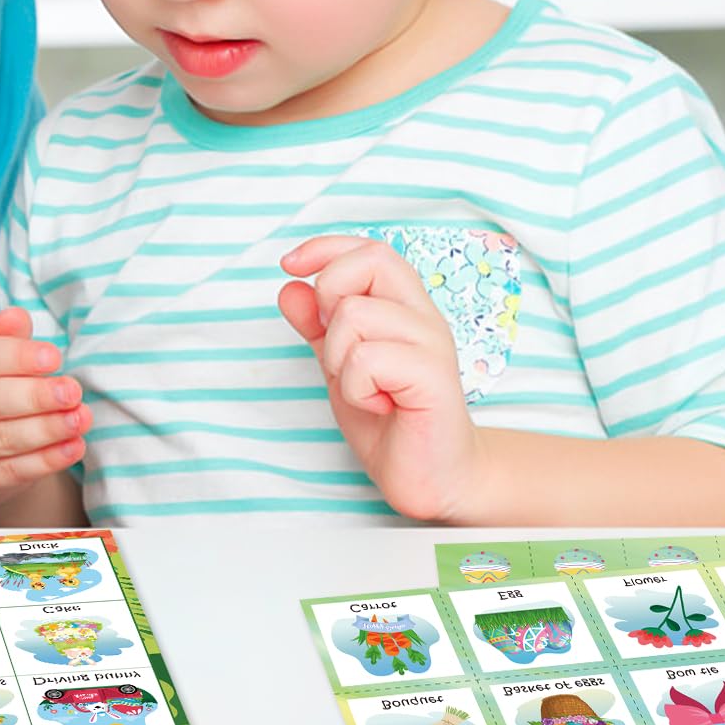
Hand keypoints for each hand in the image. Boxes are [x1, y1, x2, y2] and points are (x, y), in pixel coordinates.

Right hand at [0, 307, 87, 506]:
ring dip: (46, 429)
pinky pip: (10, 472)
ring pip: (0, 439)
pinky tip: (74, 447)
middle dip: (35, 396)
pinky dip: (45, 461)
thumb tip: (16, 317)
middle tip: (73, 391)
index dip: (17, 357)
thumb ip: (6, 335)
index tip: (55, 357)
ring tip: (81, 419)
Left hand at [278, 236, 482, 520]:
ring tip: (366, 389)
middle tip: (342, 350)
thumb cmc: (389, 419)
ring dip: (340, 358)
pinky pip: (367, 358)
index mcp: (403, 308)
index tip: (289, 265)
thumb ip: (316, 325)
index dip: (326, 247)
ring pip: (356, 314)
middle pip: (370, 261)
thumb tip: (290, 286)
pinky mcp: (434, 377)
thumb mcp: (338, 364)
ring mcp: (432, 344)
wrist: (427, 476)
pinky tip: (380, 406)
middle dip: (331, 298)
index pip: (370, 250)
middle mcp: (422, 317)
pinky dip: (356, 388)